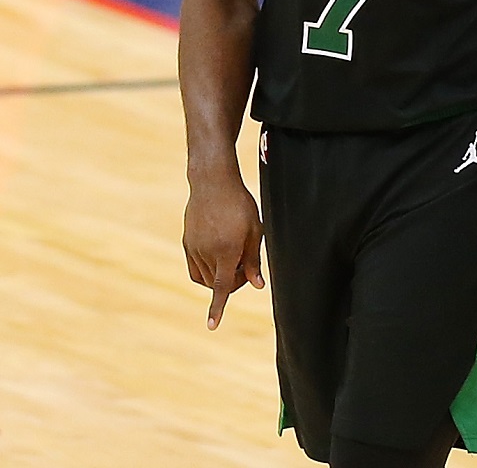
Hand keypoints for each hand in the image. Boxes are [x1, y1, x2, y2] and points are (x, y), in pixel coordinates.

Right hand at [183, 175, 263, 329]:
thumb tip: (257, 285)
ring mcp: (194, 248)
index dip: (219, 307)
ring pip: (205, 278)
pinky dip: (205, 273)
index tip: (212, 326)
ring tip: (234, 258)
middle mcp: (207, 252)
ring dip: (219, 277)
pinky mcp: (187, 243)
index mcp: (227, 250)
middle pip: (218, 283)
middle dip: (233, 283)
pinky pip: (194, 269)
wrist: (212, 183)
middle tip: (246, 268)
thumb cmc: (240, 205)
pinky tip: (217, 262)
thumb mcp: (254, 231)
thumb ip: (254, 260)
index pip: (222, 287)